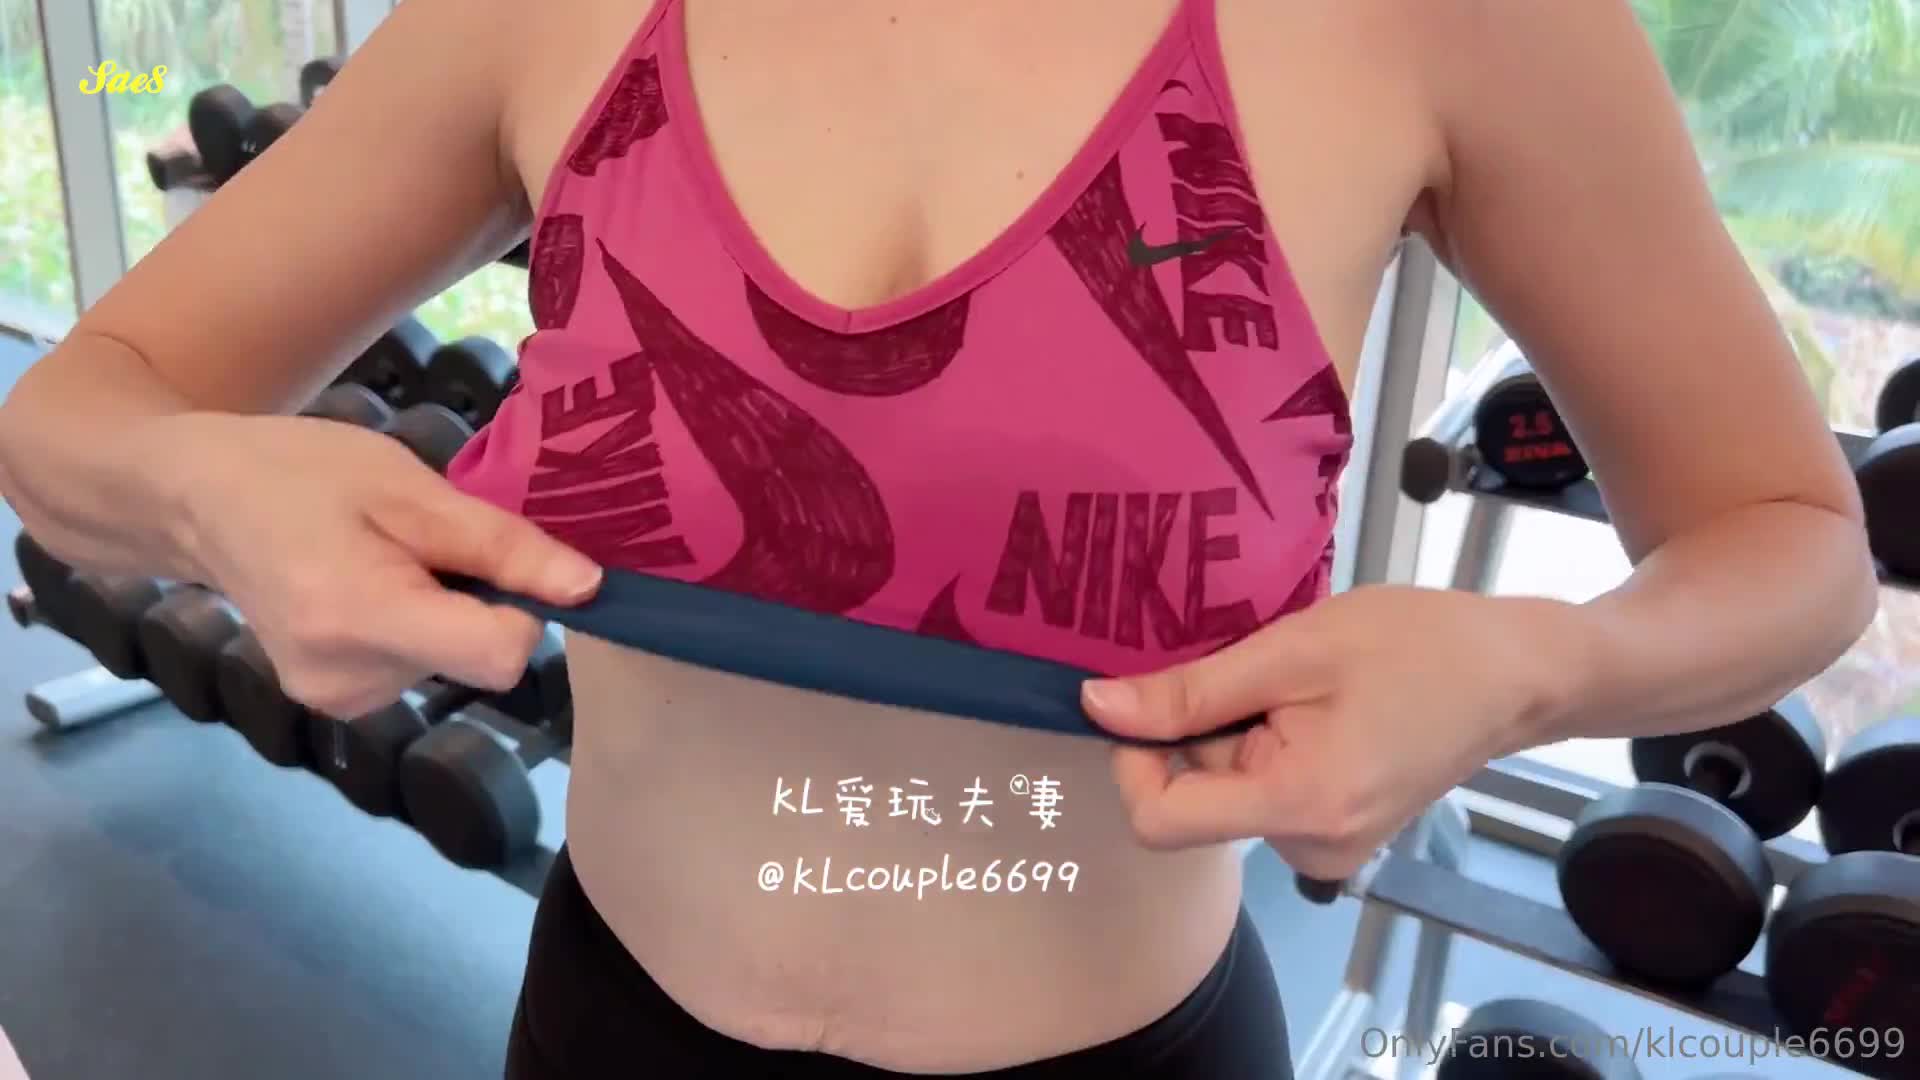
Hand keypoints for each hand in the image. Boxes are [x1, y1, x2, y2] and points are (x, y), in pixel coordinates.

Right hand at [171, 412, 600, 716]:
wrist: (196, 499)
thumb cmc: (302, 474)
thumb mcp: (409, 487)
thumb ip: (501, 546)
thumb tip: (591, 588)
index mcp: (362, 618)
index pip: (501, 657)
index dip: (525, 608)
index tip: (504, 559)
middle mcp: (347, 681)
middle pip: (479, 657)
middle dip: (473, 599)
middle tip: (417, 542)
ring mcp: (336, 700)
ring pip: (452, 663)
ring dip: (441, 611)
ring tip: (382, 558)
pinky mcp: (333, 702)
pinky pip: (418, 668)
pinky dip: (413, 628)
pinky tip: (366, 587)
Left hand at [1082, 586, 1573, 880]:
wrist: (1515, 674)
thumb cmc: (1416, 646)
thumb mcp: (1292, 650)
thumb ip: (1190, 691)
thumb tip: (1096, 708)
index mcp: (1298, 806)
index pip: (1159, 820)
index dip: (1133, 758)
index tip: (1152, 697)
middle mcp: (1310, 850)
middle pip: (1195, 797)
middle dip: (1206, 730)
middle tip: (1264, 672)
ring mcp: (1327, 850)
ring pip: (1226, 789)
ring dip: (1239, 732)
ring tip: (1302, 687)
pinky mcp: (1337, 833)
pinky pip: (1263, 791)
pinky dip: (1267, 745)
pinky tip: (1317, 707)